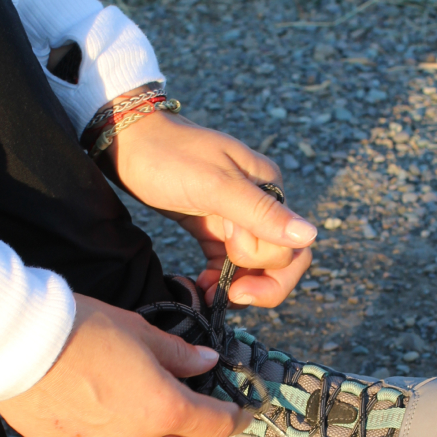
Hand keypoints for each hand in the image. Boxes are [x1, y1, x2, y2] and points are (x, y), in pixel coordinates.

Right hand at [0, 294, 244, 436]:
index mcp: (163, 408)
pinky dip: (102, 435)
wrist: (14, 342)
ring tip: (121, 400)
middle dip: (186, 435)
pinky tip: (85, 406)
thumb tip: (205, 362)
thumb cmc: (80, 328)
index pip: (214, 426)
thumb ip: (176, 354)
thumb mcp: (138, 331)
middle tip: (176, 407)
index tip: (240, 416)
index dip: (233, 420)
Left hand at [106, 110, 316, 305]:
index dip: (266, 266)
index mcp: (269, 188)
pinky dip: (218, 281)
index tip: (231, 263)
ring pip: (254, 266)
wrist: (126, 142)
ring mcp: (235, 218)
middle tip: (224, 293)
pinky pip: (228, 264)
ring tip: (205, 293)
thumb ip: (261, 213)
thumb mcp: (215, 185)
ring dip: (235, 286)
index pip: (292, 247)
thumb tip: (310, 235)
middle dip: (256, 281)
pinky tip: (201, 287)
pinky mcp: (213, 228)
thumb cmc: (169, 156)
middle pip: (279, 260)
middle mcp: (259, 204)